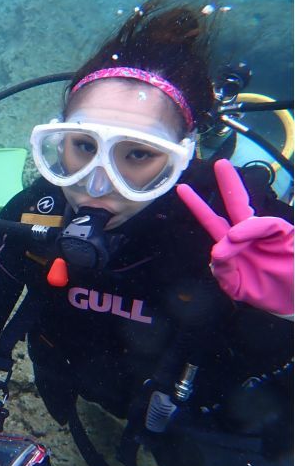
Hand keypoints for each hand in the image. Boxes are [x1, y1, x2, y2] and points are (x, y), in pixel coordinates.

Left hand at [176, 159, 293, 315]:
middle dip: (229, 182)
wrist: (293, 301)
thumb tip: (218, 250)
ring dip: (235, 233)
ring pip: (247, 219)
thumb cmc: (265, 291)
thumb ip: (222, 270)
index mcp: (234, 244)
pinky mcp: (285, 233)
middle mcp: (250, 234)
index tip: (182, 189)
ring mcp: (268, 232)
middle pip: (236, 204)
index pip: (213, 221)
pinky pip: (267, 224)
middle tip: (220, 164)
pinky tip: (239, 237)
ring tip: (231, 243)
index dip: (199, 206)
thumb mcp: (236, 286)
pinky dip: (251, 229)